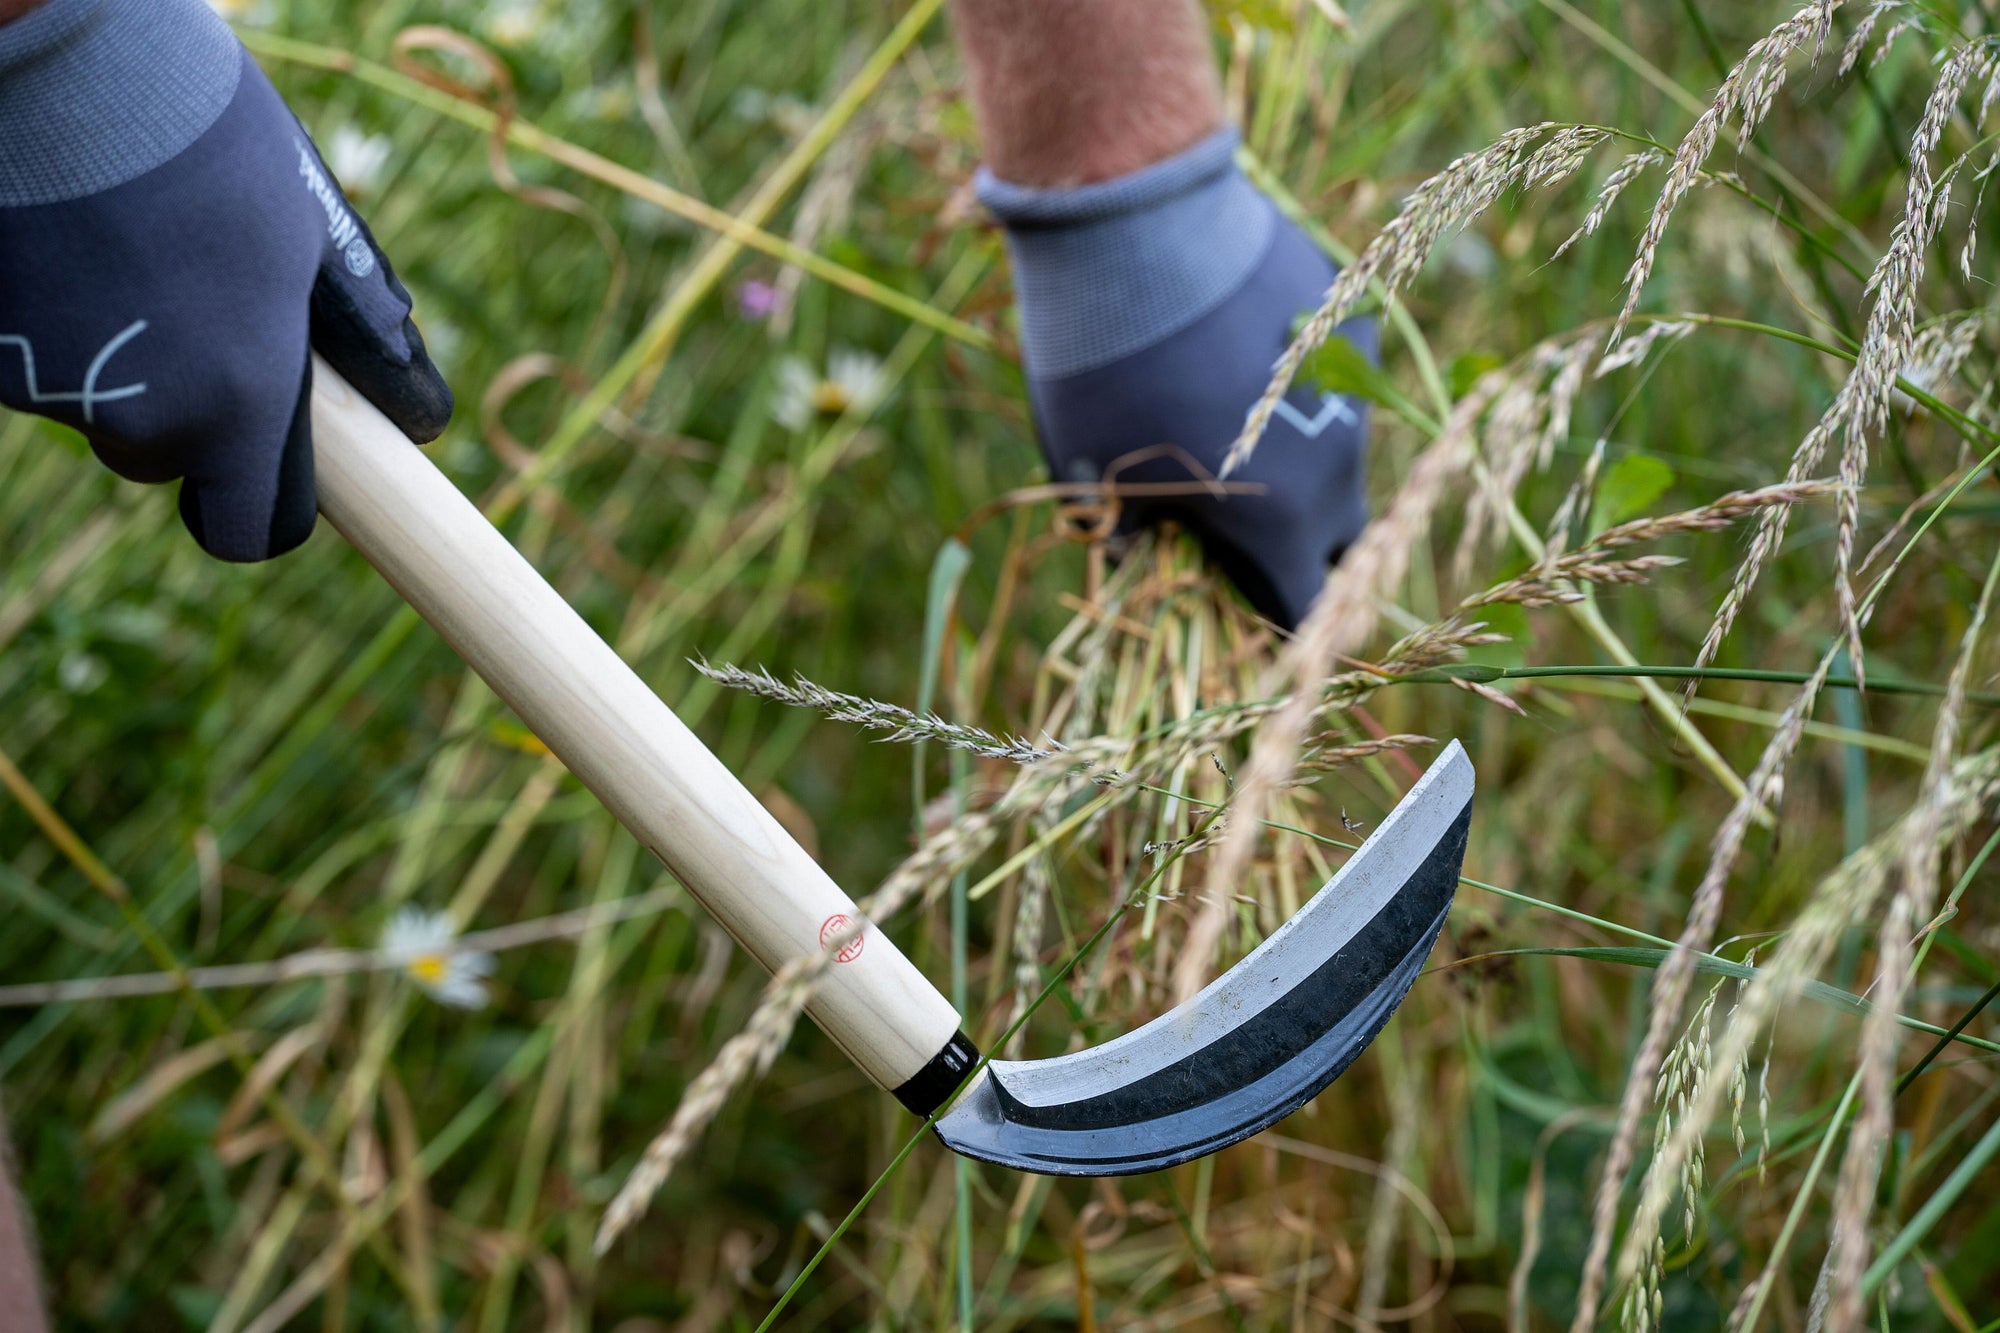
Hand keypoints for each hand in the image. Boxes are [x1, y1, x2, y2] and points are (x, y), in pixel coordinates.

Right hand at [0, 0, 449, 560]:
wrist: (65, 59)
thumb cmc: (210, 141)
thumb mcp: (307, 235)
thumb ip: (351, 338)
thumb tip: (417, 416)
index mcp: (240, 409)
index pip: (247, 530)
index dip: (255, 508)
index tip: (257, 480)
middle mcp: (142, 421)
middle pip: (165, 457)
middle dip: (182, 407)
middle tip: (191, 306)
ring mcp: (51, 389)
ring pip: (98, 400)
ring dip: (119, 352)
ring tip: (127, 248)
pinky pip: (35, 357)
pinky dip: (51, 320)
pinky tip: (67, 240)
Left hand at [983, 130, 1371, 630]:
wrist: (1138, 223)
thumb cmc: (1100, 364)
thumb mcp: (1085, 464)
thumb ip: (1120, 524)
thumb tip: (1126, 550)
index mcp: (1278, 520)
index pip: (1304, 606)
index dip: (1274, 614)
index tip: (1245, 605)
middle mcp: (1337, 463)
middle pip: (1340, 534)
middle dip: (1304, 545)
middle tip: (1250, 527)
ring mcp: (1355, 387)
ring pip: (1346, 450)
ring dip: (1306, 456)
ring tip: (1239, 424)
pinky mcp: (1353, 316)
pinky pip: (1339, 368)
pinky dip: (1305, 376)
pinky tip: (1248, 343)